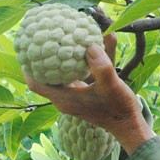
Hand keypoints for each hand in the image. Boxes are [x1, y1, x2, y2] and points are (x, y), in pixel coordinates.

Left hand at [25, 39, 153, 152]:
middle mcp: (68, 96)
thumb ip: (101, 67)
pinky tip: (104, 41)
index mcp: (65, 98)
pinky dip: (91, 59)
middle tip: (48, 38)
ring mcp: (78, 94)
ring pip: (70, 71)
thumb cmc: (118, 110)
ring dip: (74, 54)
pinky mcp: (89, 92)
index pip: (36, 84)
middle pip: (50, 75)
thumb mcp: (111, 86)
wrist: (130, 125)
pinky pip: (85, 72)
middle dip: (50, 56)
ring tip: (75, 34)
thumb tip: (90, 46)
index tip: (28, 50)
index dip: (29, 68)